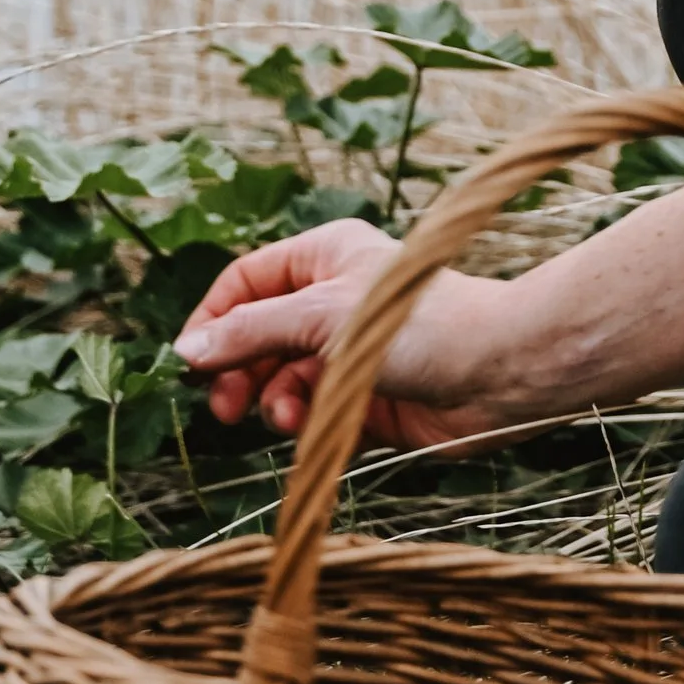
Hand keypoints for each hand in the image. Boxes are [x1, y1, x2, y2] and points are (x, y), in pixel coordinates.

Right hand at [175, 219, 528, 450]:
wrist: (496, 373)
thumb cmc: (418, 324)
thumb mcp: (321, 317)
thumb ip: (252, 332)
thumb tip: (187, 351)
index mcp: (322, 258)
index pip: (246, 284)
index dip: (214, 321)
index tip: (189, 363)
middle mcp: (331, 301)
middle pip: (258, 336)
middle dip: (240, 369)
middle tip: (225, 406)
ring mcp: (347, 352)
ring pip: (282, 379)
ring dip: (272, 400)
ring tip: (283, 415)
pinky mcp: (364, 398)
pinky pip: (312, 412)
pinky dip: (302, 421)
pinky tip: (306, 425)